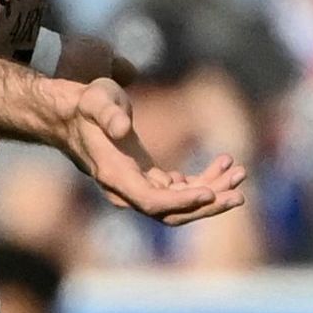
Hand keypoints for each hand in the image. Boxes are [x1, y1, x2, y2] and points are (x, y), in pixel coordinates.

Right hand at [46, 77, 247, 223]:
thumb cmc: (86, 105)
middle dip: (207, 204)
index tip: (210, 194)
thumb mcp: (95, 100)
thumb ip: (107, 113)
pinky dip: (204, 180)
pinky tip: (225, 162)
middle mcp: (127, 190)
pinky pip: (181, 190)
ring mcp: (138, 188)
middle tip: (239, 193)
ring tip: (240, 171)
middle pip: (171, 212)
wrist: (73, 115)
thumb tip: (122, 127)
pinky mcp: (148, 181)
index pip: (151, 202)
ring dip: (213, 191)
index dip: (181, 202)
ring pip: (181, 203)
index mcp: (115, 176)